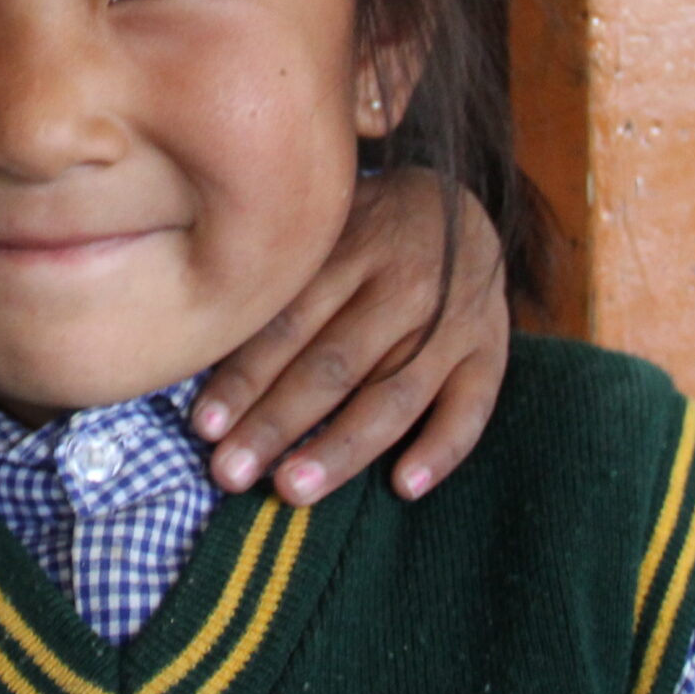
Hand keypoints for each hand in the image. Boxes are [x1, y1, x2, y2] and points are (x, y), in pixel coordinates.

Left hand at [188, 168, 507, 504]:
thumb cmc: (364, 230)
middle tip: (231, 473)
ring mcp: (455, 320)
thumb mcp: (322, 229)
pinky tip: (403, 487)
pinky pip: (473, 407)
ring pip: (395, 395)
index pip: (289, 323)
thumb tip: (202, 340)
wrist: (462, 204)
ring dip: (342, 448)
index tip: (204, 426)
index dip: (244, 377)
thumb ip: (279, 280)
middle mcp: (406, 284)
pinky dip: (441, 449)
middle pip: (334, 364)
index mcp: (352, 248)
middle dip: (277, 423)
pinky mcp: (492, 350)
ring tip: (294, 489)